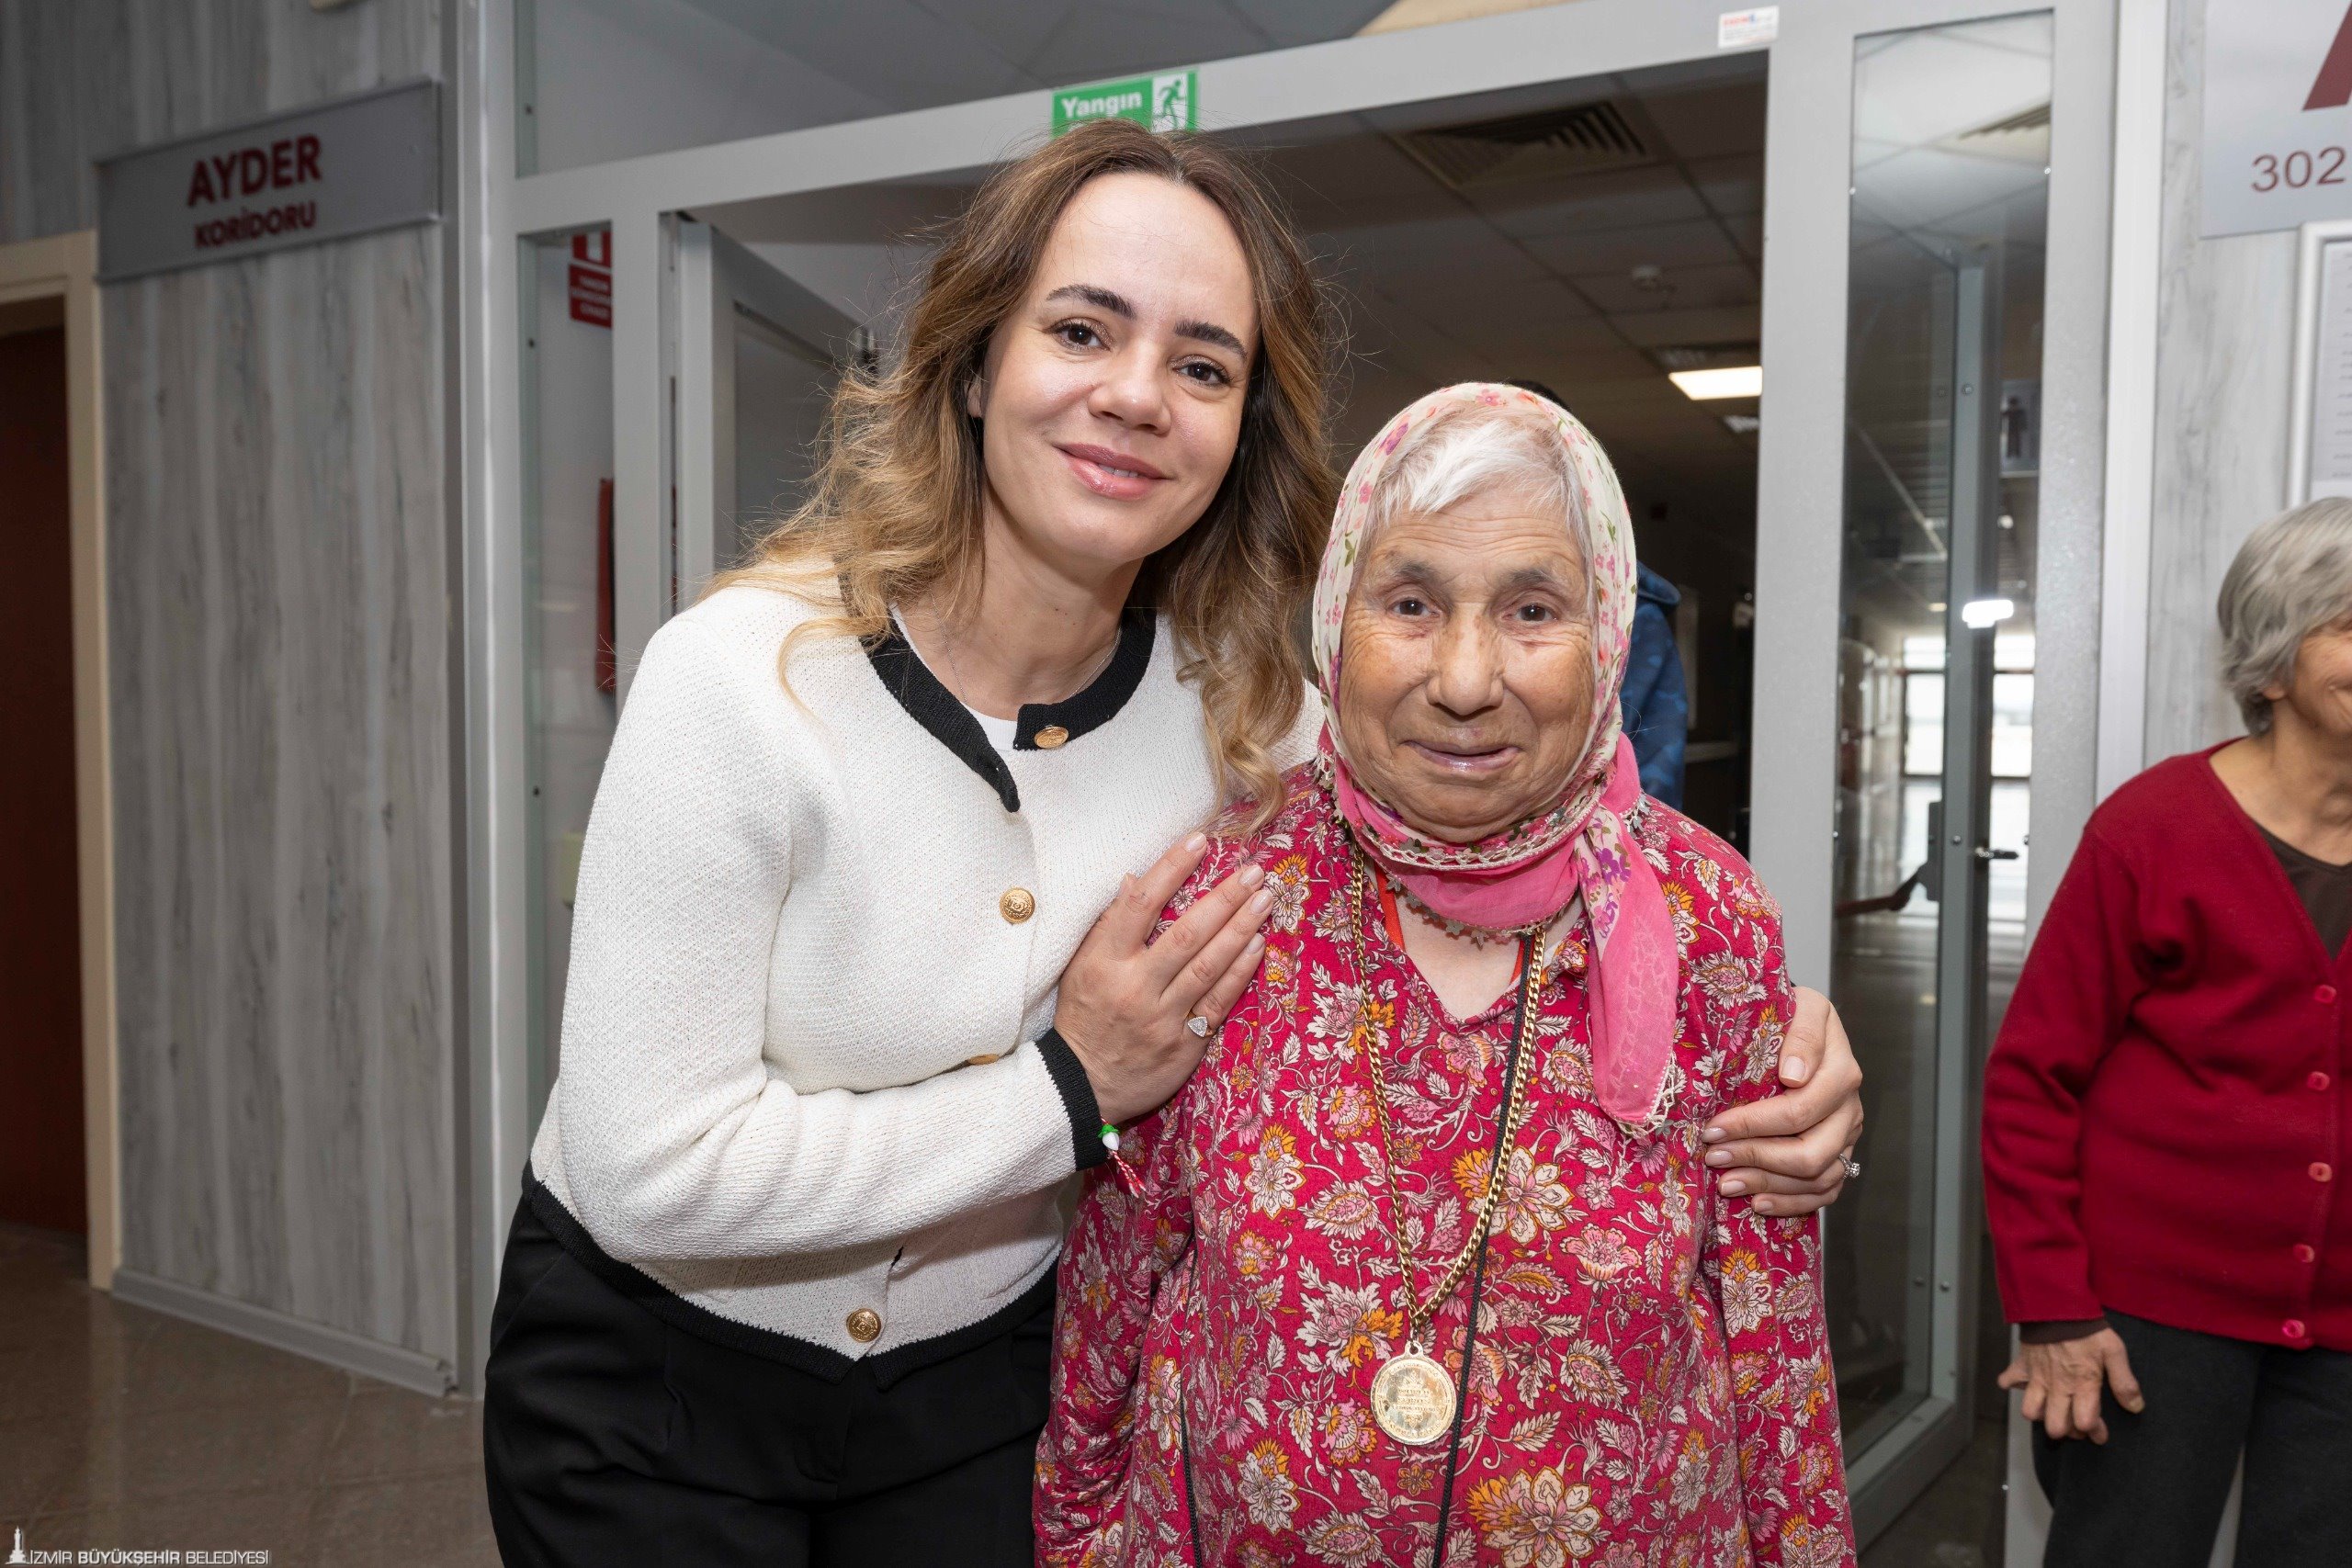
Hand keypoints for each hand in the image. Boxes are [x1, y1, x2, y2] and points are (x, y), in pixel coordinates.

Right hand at [1053, 833, 1271, 1125]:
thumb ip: (1109, 925)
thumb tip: (1136, 878)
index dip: (1172, 869)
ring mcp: (1162, 1017)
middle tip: (1254, 871)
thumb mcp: (1080, 967)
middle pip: (1187, 934)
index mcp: (1103, 962)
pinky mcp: (1184, 1043)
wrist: (1082, 1085)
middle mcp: (1135, 987)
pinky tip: (1259, 944)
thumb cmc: (1082, 1016)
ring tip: (1265, 899)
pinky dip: (1241, 971)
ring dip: (1241, 929)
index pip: (1140, 905)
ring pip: (1209, 966)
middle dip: (1224, 898)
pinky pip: (1219, 1001)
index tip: (1200, 841)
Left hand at [1703, 985, 1863, 1215]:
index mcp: (1840, 1069)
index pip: (1800, 1109)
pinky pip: (1826, 1192)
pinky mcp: (1841, 1155)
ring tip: (1725, 1182)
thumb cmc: (1788, 1015)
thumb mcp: (1798, 1005)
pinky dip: (1791, 1203)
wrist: (1802, 1026)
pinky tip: (1757, 1203)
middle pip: (1811, 1151)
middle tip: (1713, 1156)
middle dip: (1756, 1157)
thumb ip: (1801, 1033)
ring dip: (1768, 1184)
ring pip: (1817, 1177)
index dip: (1754, 1124)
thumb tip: (1794, 1075)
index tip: (1713, 1127)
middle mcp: (1849, 1107)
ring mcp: (1848, 1135)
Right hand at [1998, 1328, 2144, 1442]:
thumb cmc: (2087, 1328)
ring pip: (2030, 1412)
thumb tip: (2135, 1407)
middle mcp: (2058, 1387)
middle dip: (2068, 1431)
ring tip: (2054, 1408)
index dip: (2095, 1432)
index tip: (2101, 1432)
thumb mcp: (2114, 1351)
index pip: (2084, 1423)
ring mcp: (2036, 1377)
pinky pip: (2008, 1381)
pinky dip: (2014, 1386)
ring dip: (2041, 1415)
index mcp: (2082, 1385)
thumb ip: (2124, 1381)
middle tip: (2077, 1422)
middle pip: (2055, 1426)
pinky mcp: (2022, 1365)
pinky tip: (2027, 1384)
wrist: (2056, 1304)